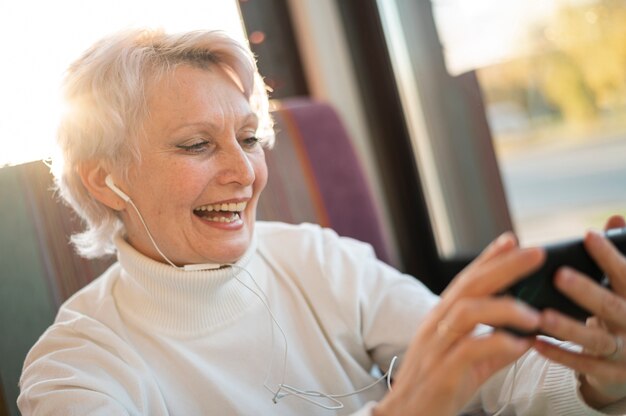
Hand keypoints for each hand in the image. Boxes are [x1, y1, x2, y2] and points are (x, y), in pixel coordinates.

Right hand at [374, 233, 543, 415]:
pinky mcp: (442, 371)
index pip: (466, 280)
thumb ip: (494, 349)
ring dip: (505, 308)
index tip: (511, 240)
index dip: (488, 259)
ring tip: (535, 316)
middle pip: (470, 286)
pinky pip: (470, 349)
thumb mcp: (468, 364)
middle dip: (503, 267)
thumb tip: (525, 339)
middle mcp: (436, 325)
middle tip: (535, 253)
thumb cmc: (436, 389)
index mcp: (441, 319)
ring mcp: (437, 346)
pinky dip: (498, 344)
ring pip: (468, 312)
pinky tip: (520, 345)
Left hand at [534, 215, 625, 408]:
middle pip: (610, 306)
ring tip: (541, 315)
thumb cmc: (625, 312)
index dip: (609, 256)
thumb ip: (618, 259)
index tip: (588, 235)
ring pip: (595, 340)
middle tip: (560, 276)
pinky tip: (535, 342)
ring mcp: (624, 352)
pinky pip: (583, 365)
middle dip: (586, 291)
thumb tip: (614, 218)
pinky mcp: (611, 374)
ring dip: (567, 327)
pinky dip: (559, 354)